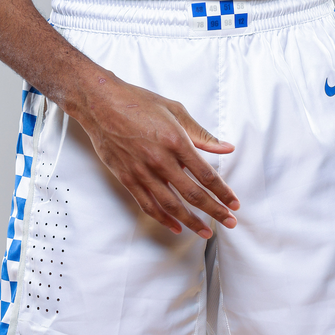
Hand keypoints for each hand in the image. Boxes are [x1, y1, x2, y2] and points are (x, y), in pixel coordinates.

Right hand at [72, 73, 239, 238]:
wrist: (100, 103)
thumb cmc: (138, 102)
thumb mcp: (175, 110)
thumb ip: (201, 134)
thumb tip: (226, 148)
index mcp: (176, 141)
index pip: (206, 174)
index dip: (222, 192)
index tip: (234, 203)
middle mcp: (160, 160)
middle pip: (193, 194)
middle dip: (215, 211)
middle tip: (229, 222)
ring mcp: (142, 171)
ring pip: (171, 205)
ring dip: (191, 221)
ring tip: (205, 232)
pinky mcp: (126, 177)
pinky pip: (147, 204)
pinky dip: (162, 218)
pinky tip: (175, 226)